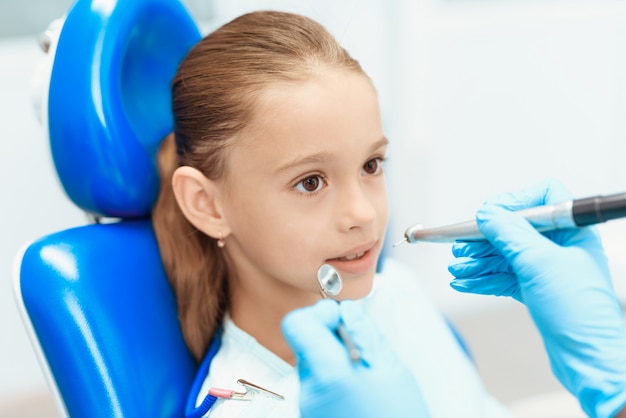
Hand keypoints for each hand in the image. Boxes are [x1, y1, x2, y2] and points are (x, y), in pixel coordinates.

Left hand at [281, 299, 429, 417]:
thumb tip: (348, 311)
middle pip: (306, 343)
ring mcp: (307, 406)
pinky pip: (317, 384)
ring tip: (366, 375)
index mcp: (327, 374)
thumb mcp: (392, 370)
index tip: (342, 319)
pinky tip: (359, 390)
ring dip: (336, 359)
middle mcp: (308, 391)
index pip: (296, 324)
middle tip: (363, 348)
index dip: (319, 314)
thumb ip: (365, 335)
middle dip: (333, 337)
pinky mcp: (311, 416)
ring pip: (313, 363)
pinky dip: (335, 378)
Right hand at [448, 179, 625, 417]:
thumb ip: (509, 232)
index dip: (514, 202)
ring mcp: (548, 270)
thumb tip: (487, 213)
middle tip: (460, 248)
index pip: (544, 197)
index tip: (488, 216)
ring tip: (457, 269)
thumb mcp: (538, 262)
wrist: (588, 360)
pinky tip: (465, 282)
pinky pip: (505, 278)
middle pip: (515, 229)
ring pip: (506, 256)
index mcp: (572, 231)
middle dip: (484, 239)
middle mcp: (561, 247)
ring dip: (479, 262)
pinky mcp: (538, 291)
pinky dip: (484, 279)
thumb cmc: (578, 311)